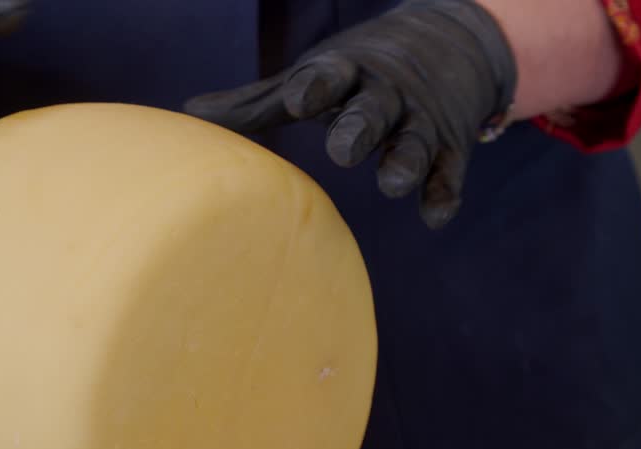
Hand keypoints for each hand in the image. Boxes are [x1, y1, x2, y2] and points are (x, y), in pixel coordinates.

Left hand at [184, 0, 516, 228]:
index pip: (329, 77)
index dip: (314, 87)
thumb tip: (188, 116)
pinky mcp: (451, 146)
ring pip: (414, 143)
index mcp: (346, 72)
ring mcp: (422, 120)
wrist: (452, 39)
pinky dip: (442, 192)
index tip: (298, 101)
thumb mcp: (313, 77)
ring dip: (404, 162)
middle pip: (372, 111)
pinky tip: (433, 217)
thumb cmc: (357, 72)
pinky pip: (449, 173)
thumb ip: (257, 103)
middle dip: (358, 128)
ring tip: (390, 186)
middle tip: (340, 151)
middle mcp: (386, 94)